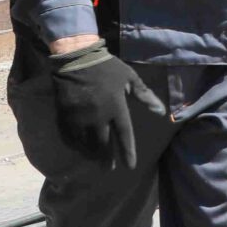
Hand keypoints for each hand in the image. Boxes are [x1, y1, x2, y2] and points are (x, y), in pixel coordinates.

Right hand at [49, 42, 150, 168]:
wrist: (76, 58)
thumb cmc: (106, 68)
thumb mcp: (130, 78)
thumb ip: (145, 95)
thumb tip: (161, 111)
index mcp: (116, 107)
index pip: (124, 135)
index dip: (127, 151)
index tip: (130, 166)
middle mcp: (98, 116)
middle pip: (103, 144)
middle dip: (107, 158)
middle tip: (110, 168)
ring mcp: (80, 118)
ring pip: (86, 143)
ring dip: (92, 154)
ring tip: (96, 160)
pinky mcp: (65, 116)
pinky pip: (70, 136)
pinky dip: (76, 145)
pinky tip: (80, 149)